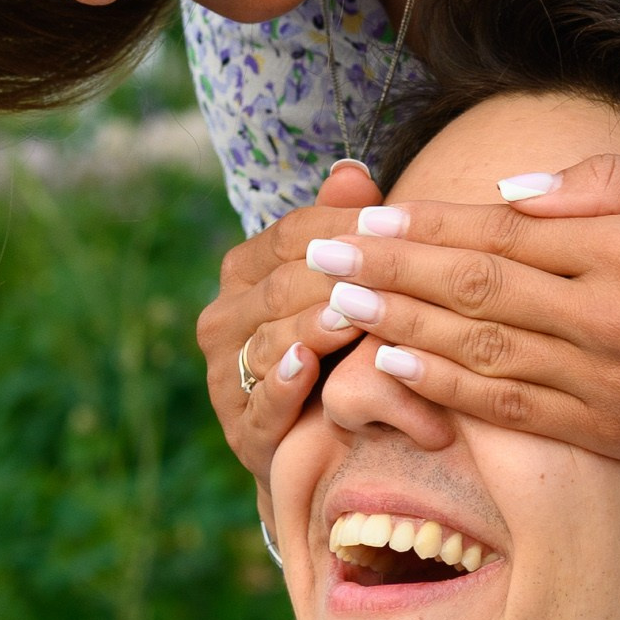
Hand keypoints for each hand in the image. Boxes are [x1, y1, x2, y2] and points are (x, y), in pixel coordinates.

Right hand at [198, 158, 381, 480]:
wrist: (320, 449)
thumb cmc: (339, 352)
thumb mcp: (345, 289)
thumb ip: (345, 231)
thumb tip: (353, 170)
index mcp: (244, 272)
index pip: (289, 234)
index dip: (341, 227)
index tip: (395, 223)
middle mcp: (224, 317)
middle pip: (281, 284)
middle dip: (335, 278)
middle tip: (382, 274)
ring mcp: (226, 374)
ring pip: (270, 338)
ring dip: (312, 327)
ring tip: (352, 317)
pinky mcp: (240, 428)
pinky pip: (261, 400)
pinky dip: (282, 383)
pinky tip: (306, 366)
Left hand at [232, 149, 619, 473]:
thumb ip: (609, 181)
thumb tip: (510, 196)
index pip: (502, 236)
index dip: (425, 229)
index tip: (364, 220)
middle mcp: (611, 322)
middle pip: (475, 293)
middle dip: (387, 275)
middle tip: (318, 258)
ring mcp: (607, 387)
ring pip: (481, 354)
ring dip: (399, 330)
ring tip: (338, 307)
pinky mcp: (610, 436)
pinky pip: (511, 412)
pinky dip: (447, 390)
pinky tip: (396, 368)